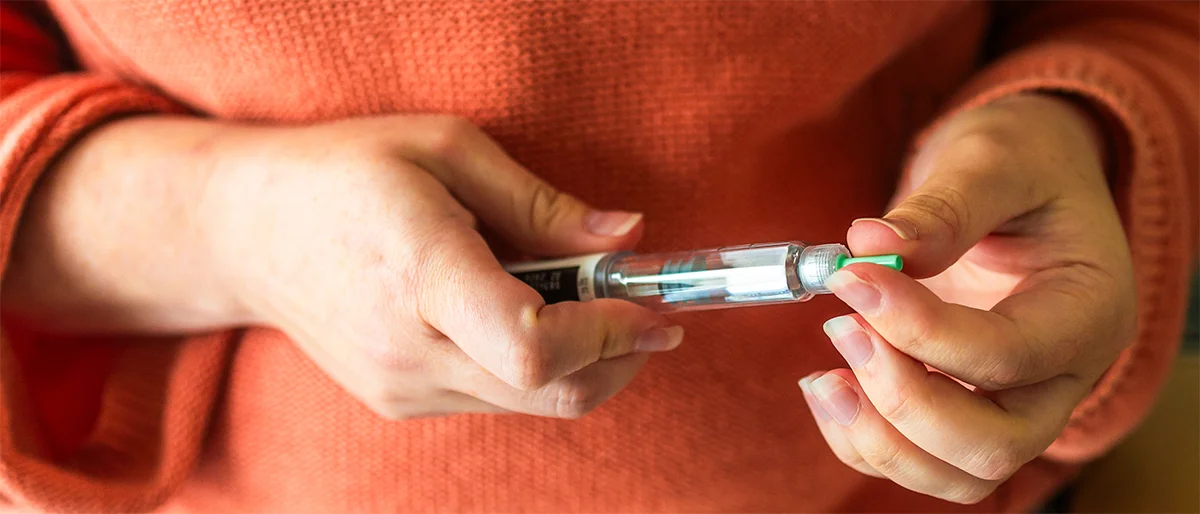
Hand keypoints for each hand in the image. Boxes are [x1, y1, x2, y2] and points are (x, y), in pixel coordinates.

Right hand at [202, 115, 682, 418]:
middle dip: (620, 355)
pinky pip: (495, 399)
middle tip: (648, 312)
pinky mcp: (399, 402)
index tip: (650, 305)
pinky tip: (529, 315)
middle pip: (550, 391)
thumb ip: (541, 202)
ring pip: (530, 404)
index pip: (534, 347)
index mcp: (422, 272)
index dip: (610, 335)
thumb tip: (626, 237)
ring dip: (584, 362)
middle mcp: (409, 348)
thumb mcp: (444, 148)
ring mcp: (401, 386)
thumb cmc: (346, 173)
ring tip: (589, 302)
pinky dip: (535, 368)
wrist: (248, 232)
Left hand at [798, 94, 1135, 502]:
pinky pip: (919, 462)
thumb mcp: (996, 159)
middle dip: (903, 402)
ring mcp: (1018, 405)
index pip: (1008, 356)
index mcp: (1088, 310)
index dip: (920, 330)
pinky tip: (828, 384)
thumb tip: (870, 243)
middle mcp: (1063, 376)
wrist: (1027, 180)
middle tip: (841, 326)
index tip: (852, 278)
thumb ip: (944, 205)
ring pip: (957, 474)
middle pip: (992, 446)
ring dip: (878, 438)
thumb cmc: (1022, 164)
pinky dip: (864, 441)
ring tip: (823, 375)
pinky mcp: (969, 412)